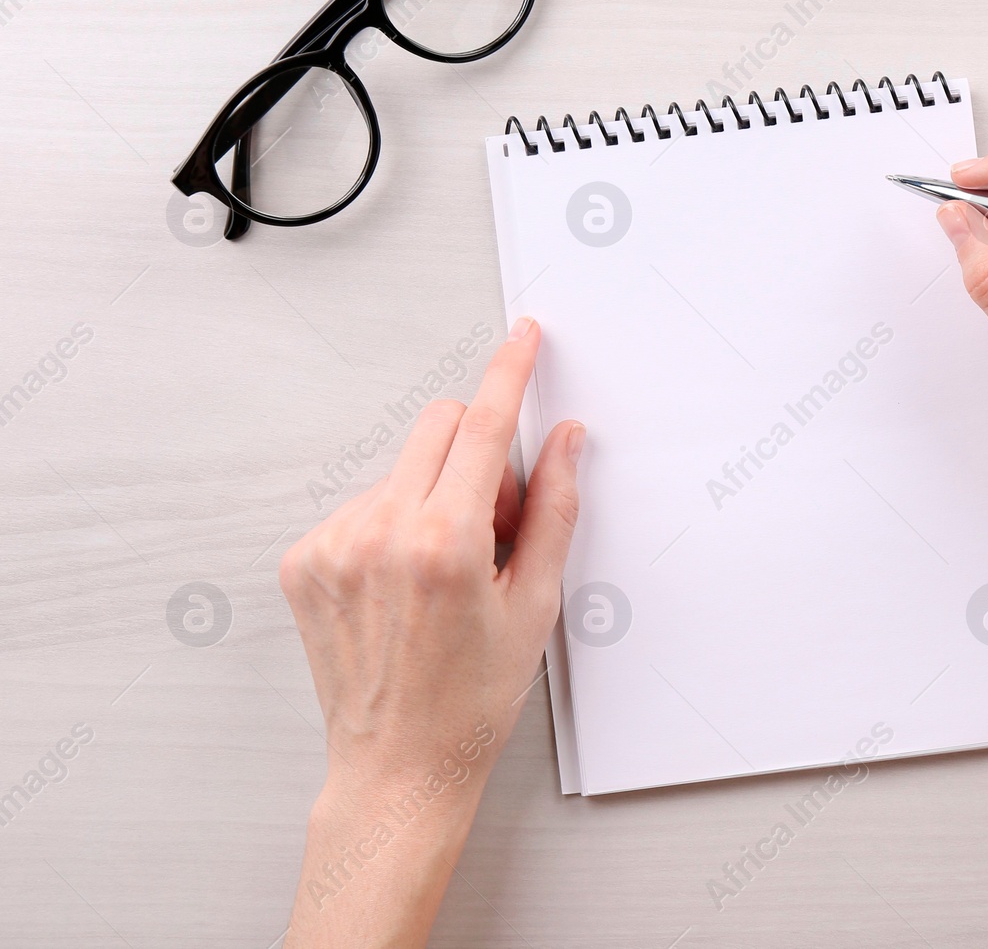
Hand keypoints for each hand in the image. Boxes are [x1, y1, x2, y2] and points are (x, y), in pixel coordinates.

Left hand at [277, 317, 582, 946]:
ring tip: (448, 572)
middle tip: (497, 524)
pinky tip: (407, 583)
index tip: (523, 338)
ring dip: (436, 493)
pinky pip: (364, 502)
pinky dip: (394, 522)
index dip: (509, 372)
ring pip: (403, 466)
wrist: (397, 765)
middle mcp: (379, 532)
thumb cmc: (470, 700)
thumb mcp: (535, 604)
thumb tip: (565, 440)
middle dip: (478, 452)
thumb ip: (553, 508)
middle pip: (438, 426)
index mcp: (443, 541)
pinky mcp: (305, 558)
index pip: (483, 424)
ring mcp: (333, 544)